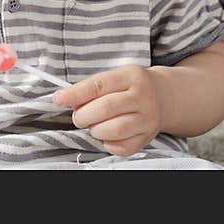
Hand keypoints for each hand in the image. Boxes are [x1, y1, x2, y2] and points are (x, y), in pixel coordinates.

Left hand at [52, 64, 166, 156]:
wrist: (164, 96)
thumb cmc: (131, 86)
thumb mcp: (116, 76)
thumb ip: (92, 87)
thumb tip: (66, 99)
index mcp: (130, 76)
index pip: (99, 85)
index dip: (76, 94)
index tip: (58, 99)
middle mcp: (142, 97)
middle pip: (106, 108)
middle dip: (84, 115)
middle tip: (79, 117)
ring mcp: (147, 119)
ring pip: (115, 130)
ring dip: (96, 130)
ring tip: (94, 125)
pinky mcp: (147, 137)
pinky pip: (123, 147)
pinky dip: (108, 144)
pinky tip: (107, 135)